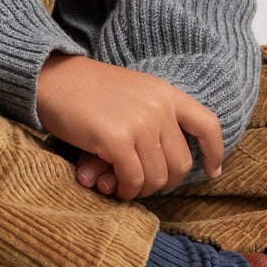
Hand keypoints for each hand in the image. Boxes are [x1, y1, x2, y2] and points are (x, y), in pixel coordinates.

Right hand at [36, 53, 223, 200]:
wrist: (51, 77)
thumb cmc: (87, 91)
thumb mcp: (132, 95)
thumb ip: (153, 124)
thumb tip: (159, 177)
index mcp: (165, 93)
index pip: (207, 124)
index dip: (214, 152)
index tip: (213, 171)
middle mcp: (158, 106)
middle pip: (180, 164)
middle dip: (162, 182)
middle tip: (138, 183)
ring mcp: (139, 122)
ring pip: (157, 177)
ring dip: (138, 189)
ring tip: (118, 183)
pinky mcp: (116, 138)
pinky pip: (133, 179)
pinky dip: (123, 189)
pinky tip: (109, 185)